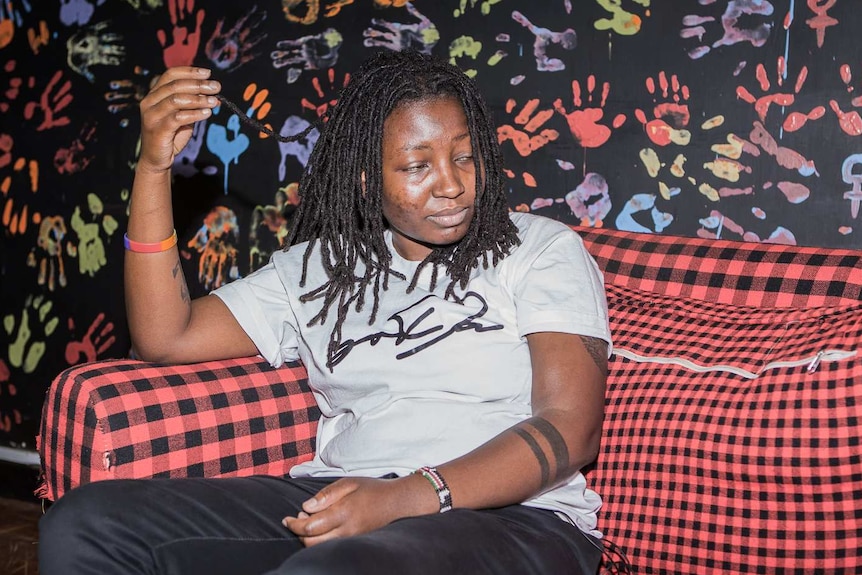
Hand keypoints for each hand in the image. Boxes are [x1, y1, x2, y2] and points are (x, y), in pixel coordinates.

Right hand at [137, 66, 219, 173]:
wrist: (157, 159)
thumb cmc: (171, 135)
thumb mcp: (184, 116)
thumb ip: (194, 104)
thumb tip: (213, 95)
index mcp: (154, 94)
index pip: (171, 75)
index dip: (190, 72)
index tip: (208, 73)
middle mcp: (150, 101)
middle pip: (175, 86)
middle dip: (199, 84)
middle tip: (216, 87)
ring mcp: (152, 115)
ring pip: (176, 100)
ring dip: (199, 99)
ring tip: (214, 101)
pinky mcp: (157, 129)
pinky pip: (178, 118)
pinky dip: (195, 114)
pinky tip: (207, 113)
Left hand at [282, 475, 434, 546]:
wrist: (398, 503)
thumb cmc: (373, 490)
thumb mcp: (350, 483)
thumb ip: (327, 495)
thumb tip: (306, 507)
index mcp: (343, 513)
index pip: (309, 527)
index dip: (294, 524)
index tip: (287, 518)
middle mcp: (346, 531)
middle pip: (311, 542)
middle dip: (299, 532)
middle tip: (297, 518)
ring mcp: (351, 540)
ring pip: (320, 547)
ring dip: (309, 537)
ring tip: (310, 521)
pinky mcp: (355, 543)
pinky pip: (331, 546)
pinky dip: (320, 540)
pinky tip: (322, 527)